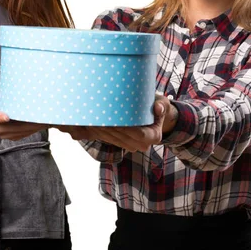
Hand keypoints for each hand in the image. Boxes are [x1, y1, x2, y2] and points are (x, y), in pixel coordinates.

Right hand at [0, 86, 45, 139]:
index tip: (6, 117)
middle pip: (11, 127)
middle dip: (25, 122)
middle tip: (39, 115)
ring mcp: (4, 134)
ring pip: (20, 132)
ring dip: (33, 126)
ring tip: (46, 118)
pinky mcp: (13, 136)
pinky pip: (25, 133)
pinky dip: (35, 128)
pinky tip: (44, 122)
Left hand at [57, 95, 175, 152]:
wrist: (155, 114)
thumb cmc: (158, 105)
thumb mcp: (162, 103)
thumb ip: (161, 106)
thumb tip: (158, 108)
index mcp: (153, 137)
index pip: (136, 133)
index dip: (124, 127)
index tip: (112, 117)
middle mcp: (142, 145)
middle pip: (120, 137)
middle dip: (107, 127)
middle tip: (93, 116)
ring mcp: (131, 146)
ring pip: (112, 139)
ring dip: (99, 130)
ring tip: (88, 118)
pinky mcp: (121, 143)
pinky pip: (108, 139)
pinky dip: (98, 132)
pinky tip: (88, 124)